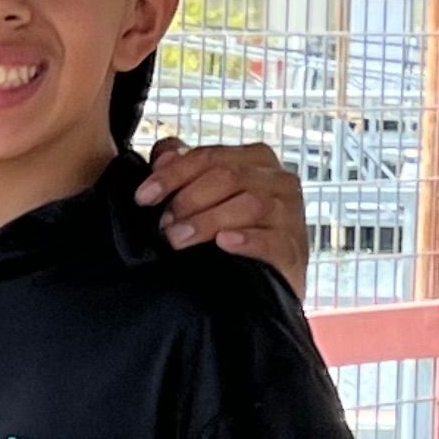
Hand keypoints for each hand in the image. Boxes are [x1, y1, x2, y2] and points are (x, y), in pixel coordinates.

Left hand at [137, 135, 309, 294]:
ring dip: (207, 221)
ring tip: (179, 239)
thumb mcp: (208, 199)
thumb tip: (162, 154)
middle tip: (163, 225)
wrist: (266, 284)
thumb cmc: (234, 235)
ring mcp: (290, 213)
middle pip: (228, 176)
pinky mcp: (294, 248)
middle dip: (188, 199)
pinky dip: (246, 239)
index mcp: (255, 160)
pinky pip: (272, 239)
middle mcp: (278, 180)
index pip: (209, 156)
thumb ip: (185, 170)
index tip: (144, 196)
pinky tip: (223, 243)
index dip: (172, 174)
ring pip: (250, 203)